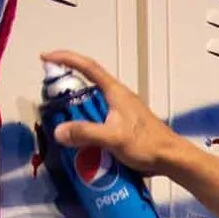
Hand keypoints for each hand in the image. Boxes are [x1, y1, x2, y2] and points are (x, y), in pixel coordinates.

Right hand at [41, 49, 189, 176]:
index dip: (66, 59)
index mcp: (115, 92)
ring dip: (78, 112)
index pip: (88, 67)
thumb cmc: (147, 144)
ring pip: (93, 106)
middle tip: (52, 102)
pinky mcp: (125, 126)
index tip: (46, 57)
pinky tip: (83, 141)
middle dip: (68, 91)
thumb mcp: (113, 138)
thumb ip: (86, 133)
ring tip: (64, 125)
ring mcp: (122, 112)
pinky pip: (100, 120)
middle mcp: (118, 97)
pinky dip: (88, 126)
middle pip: (87, 87)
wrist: (171, 159)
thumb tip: (59, 131)